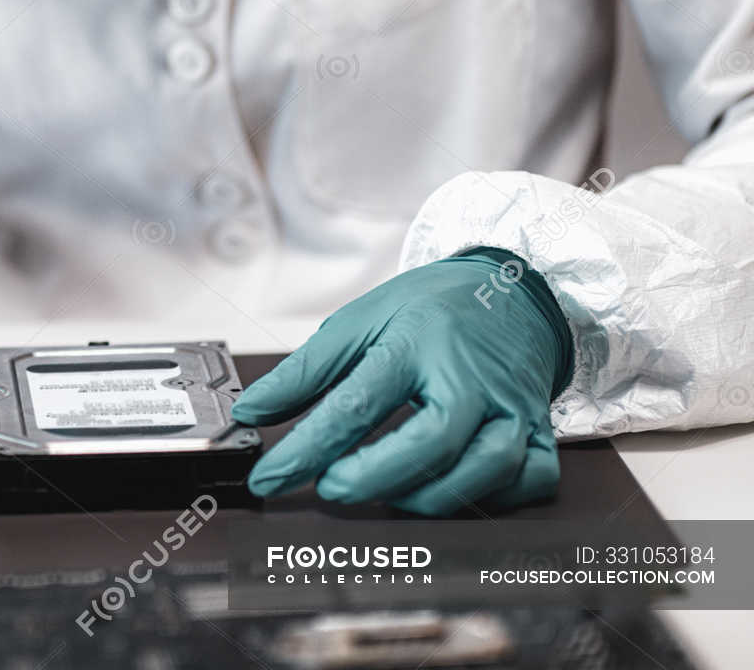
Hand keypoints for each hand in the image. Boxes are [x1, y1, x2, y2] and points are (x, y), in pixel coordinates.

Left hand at [230, 249, 574, 515]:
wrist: (508, 291)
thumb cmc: (429, 310)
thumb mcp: (358, 322)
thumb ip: (303, 372)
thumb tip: (250, 411)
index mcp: (415, 342)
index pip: (356, 402)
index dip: (307, 448)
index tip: (269, 476)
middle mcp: (471, 377)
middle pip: (432, 442)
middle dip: (375, 476)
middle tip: (330, 487)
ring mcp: (513, 406)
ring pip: (485, 469)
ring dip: (427, 494)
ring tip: (380, 492)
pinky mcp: (540, 430)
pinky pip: (528, 479)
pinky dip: (491, 497)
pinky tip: (449, 491)